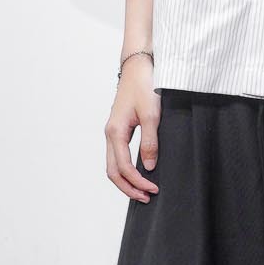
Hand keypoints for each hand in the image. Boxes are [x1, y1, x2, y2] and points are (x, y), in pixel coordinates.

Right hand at [106, 60, 160, 201]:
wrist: (138, 67)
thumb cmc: (145, 86)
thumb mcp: (152, 115)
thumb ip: (150, 142)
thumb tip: (148, 166)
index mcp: (115, 132)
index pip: (123, 167)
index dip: (137, 182)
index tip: (153, 189)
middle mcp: (110, 134)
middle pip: (113, 172)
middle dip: (128, 188)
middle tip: (147, 197)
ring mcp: (112, 132)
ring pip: (113, 165)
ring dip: (126, 180)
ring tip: (143, 190)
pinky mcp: (118, 129)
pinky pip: (118, 156)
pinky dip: (126, 169)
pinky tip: (139, 173)